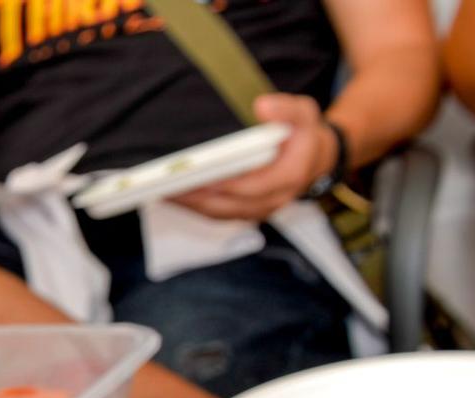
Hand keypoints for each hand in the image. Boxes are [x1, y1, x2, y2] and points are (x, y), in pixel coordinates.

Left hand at [172, 94, 339, 221]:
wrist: (314, 159)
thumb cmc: (304, 134)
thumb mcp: (304, 113)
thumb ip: (287, 109)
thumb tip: (262, 106)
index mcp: (288, 177)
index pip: (250, 186)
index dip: (222, 183)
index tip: (196, 176)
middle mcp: (273, 200)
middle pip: (227, 204)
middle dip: (196, 196)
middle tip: (165, 185)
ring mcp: (258, 210)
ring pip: (219, 213)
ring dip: (189, 204)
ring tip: (161, 190)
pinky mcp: (245, 213)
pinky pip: (216, 214)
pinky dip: (194, 205)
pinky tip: (173, 194)